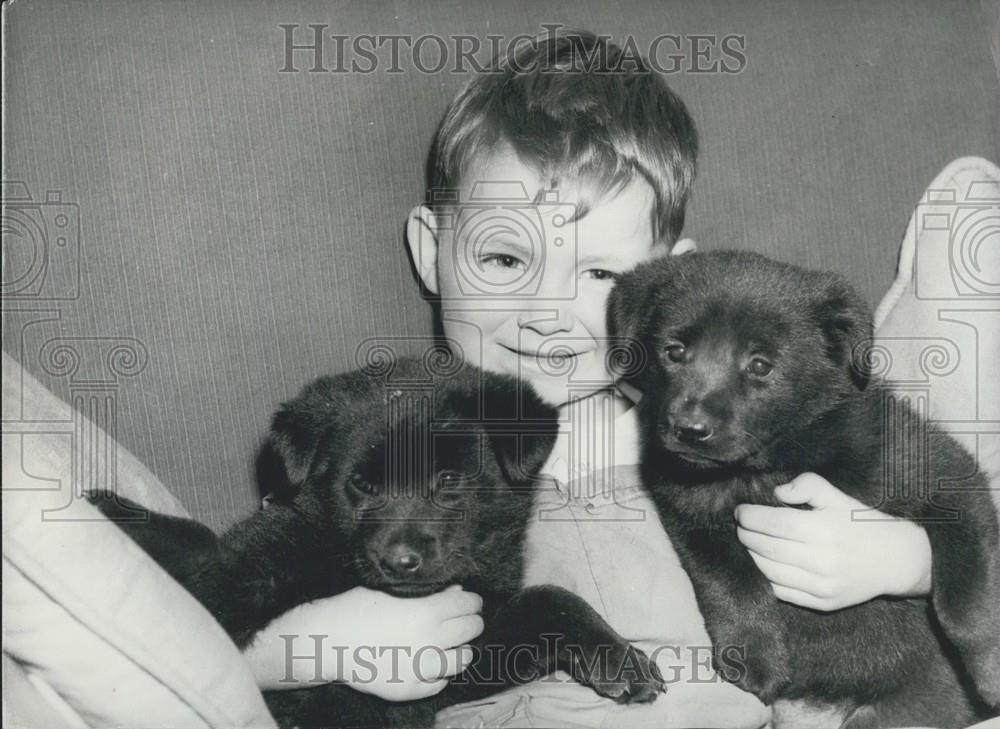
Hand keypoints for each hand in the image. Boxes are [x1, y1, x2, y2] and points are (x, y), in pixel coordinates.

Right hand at [244, 585, 482, 700]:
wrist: (324, 642)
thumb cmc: (354, 608)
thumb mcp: (391, 592)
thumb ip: (427, 593)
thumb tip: (456, 590)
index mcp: (426, 613)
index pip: (466, 604)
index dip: (473, 599)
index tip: (472, 599)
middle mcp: (429, 642)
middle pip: (470, 630)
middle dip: (472, 621)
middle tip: (468, 618)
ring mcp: (419, 669)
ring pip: (461, 661)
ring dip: (462, 650)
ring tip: (456, 644)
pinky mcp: (408, 690)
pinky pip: (438, 684)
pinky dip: (440, 674)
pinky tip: (434, 665)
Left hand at [734, 473, 932, 610]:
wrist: (896, 560)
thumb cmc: (862, 524)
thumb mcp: (838, 497)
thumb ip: (807, 486)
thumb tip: (777, 493)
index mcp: (823, 530)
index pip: (772, 522)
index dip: (750, 516)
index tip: (740, 511)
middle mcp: (821, 560)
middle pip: (766, 547)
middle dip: (746, 535)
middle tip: (741, 526)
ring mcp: (821, 586)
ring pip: (769, 571)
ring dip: (753, 555)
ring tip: (751, 543)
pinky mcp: (822, 603)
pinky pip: (782, 592)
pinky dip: (766, 577)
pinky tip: (765, 563)